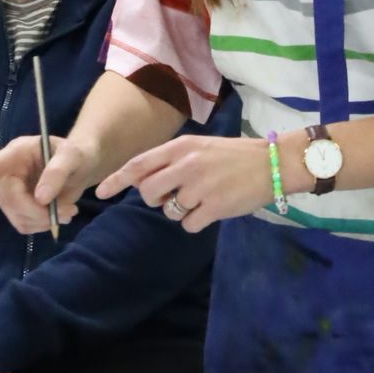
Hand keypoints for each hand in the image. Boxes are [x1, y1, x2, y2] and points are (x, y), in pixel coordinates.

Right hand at [0, 134, 99, 233]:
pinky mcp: (22, 207)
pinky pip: (24, 223)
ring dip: (42, 221)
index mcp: (18, 152)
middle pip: (7, 198)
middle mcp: (11, 172)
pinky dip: (42, 225)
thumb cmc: (77, 154)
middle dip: (34, 211)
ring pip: (15, 215)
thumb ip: (57, 172)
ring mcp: (15, 191)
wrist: (83, 165)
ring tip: (69, 212)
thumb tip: (40, 198)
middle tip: (66, 213)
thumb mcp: (72, 156)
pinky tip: (60, 216)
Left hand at [97, 135, 270, 232]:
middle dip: (155, 199)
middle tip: (174, 195)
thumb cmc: (234, 155)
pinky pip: (189, 224)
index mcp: (181, 147)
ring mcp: (200, 187)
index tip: (100, 192)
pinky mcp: (214, 207)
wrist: (273, 163)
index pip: (139, 164)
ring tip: (204, 197)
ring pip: (169, 210)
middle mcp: (186, 165)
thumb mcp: (200, 148)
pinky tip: (214, 208)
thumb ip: (172, 161)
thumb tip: (145, 182)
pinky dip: (197, 221)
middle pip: (148, 192)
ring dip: (182, 210)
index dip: (117, 180)